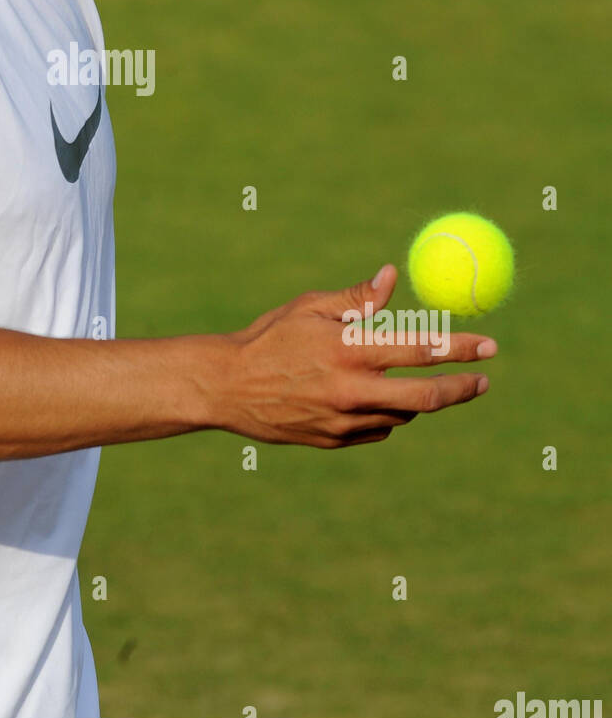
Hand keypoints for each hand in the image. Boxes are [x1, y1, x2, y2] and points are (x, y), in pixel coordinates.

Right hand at [219, 264, 495, 447]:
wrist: (227, 388)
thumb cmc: (269, 338)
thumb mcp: (309, 308)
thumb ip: (356, 299)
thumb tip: (392, 276)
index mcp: (348, 349)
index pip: (420, 348)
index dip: (462, 347)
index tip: (490, 346)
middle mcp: (351, 389)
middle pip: (427, 398)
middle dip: (463, 388)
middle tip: (482, 381)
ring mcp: (344, 421)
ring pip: (403, 415)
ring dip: (414, 398)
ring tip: (397, 379)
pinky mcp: (335, 441)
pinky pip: (377, 429)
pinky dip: (383, 413)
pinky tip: (364, 397)